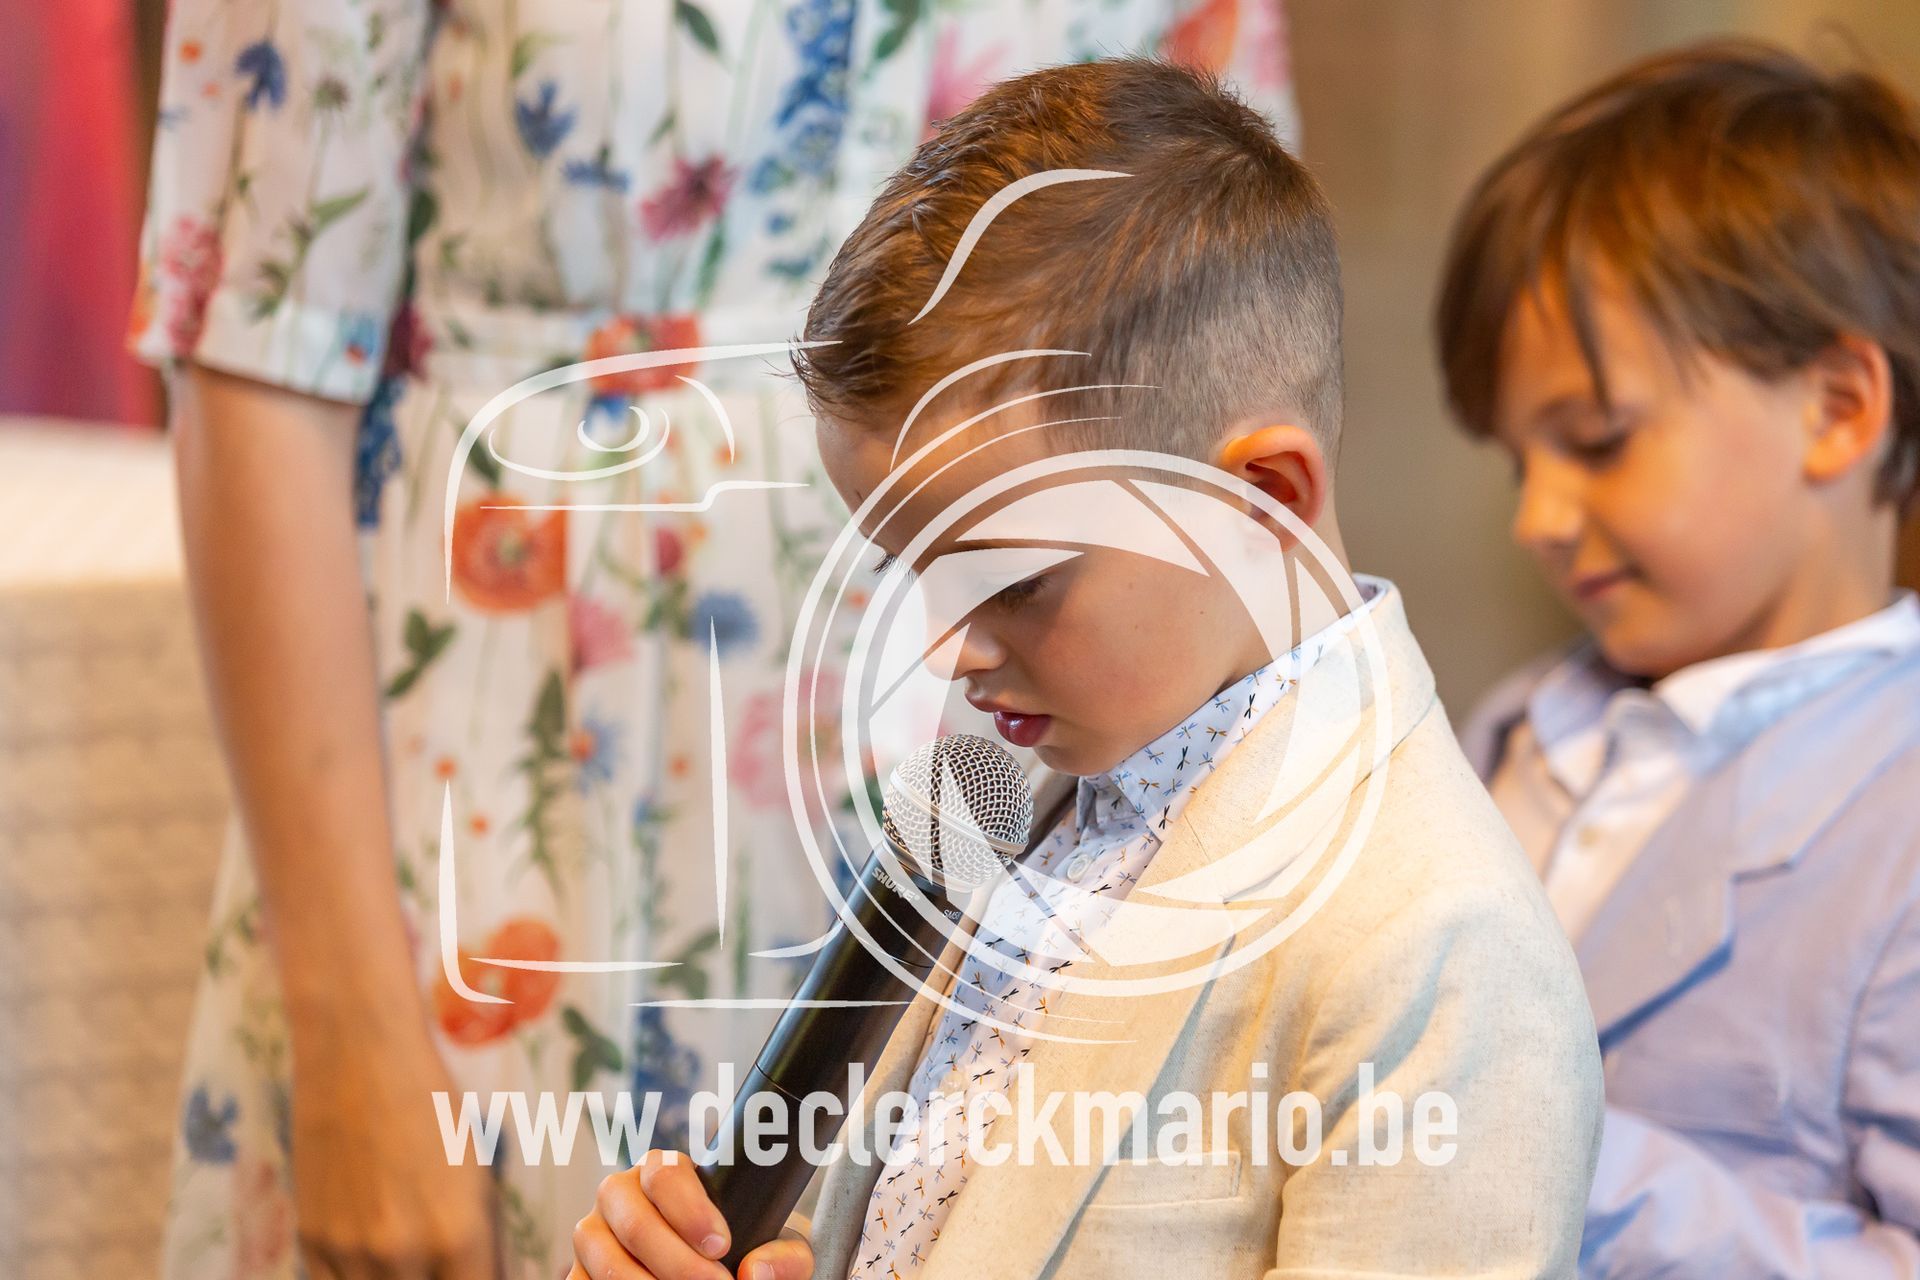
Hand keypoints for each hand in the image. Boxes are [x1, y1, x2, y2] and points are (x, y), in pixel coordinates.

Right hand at [288, 1024, 498, 1279]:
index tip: (475, 1273)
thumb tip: (481, 1278)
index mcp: (459, 1236)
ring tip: (410, 1253)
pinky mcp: (311, 1241)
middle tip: (447, 1262)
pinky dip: (358, 1277)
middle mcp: (403, 1254)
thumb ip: (478, 1243)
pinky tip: (376, 1256)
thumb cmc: (432, 1106)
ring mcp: (350, 1252)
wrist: (357, 1054)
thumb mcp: (476, 1175)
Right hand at [571, 1149, 814, 1279]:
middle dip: (679, 1263)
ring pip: (609, 1263)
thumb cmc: (743, 1251)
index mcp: (662, 1171)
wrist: (717, 1268)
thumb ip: (785, 1256)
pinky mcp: (577, 1273)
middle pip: (636, 1224)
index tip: (722, 1245)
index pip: (665, 1175)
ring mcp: (591, 1235)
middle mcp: (619, 1195)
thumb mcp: (777, 1248)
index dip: (691, 1212)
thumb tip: (755, 1272)